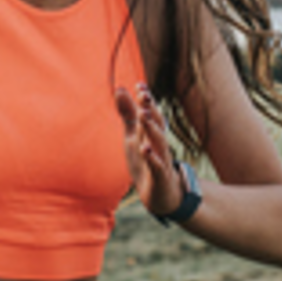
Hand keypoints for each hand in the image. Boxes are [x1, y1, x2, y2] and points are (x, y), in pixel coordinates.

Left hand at [114, 83, 184, 217]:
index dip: (146, 100)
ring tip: (143, 116)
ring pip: (158, 142)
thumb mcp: (132, 136)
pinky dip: (151, 157)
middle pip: (157, 124)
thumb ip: (127, 113)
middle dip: (151, 109)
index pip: (151, 113)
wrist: (160, 195)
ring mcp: (161, 159)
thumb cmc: (145, 161)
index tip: (139, 85)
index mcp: (151, 133)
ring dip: (151, 129)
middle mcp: (158, 144)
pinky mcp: (160, 176)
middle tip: (143, 96)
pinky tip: (144, 149)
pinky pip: (157, 165)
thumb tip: (119, 88)